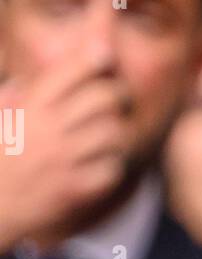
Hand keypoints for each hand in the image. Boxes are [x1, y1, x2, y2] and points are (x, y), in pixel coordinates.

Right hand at [0, 53, 130, 254]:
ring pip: (113, 134)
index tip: (106, 57)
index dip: (95, 58)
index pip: (71, 71)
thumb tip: (27, 83)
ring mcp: (63, 160)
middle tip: (121, 102)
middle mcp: (49, 128)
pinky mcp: (73, 190)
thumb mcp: (2, 119)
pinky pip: (111, 171)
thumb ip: (16, 97)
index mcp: (31, 105)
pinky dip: (113, 167)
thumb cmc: (1, 159)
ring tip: (112, 137)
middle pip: (104, 98)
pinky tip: (105, 166)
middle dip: (119, 96)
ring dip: (118, 134)